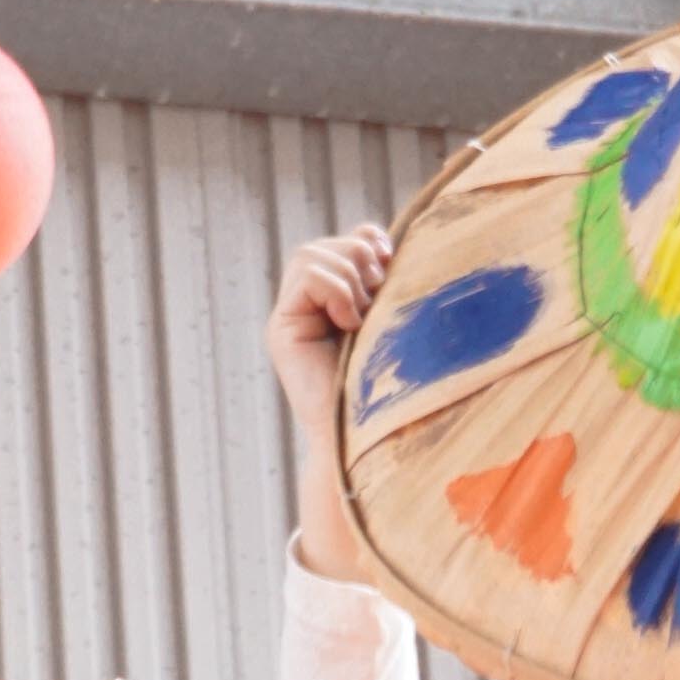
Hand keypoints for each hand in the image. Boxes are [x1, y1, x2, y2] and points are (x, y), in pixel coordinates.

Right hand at [269, 225, 392, 583]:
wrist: (374, 443)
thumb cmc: (398, 392)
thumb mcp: (396, 324)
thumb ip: (387, 281)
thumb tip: (378, 235)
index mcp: (337, 307)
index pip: (346, 245)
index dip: (369, 244)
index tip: (392, 266)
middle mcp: (309, 312)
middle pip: (327, 246)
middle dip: (360, 260)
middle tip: (378, 298)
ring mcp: (291, 321)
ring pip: (313, 255)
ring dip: (350, 277)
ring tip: (363, 319)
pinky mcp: (281, 331)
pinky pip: (307, 275)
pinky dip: (335, 290)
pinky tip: (350, 325)